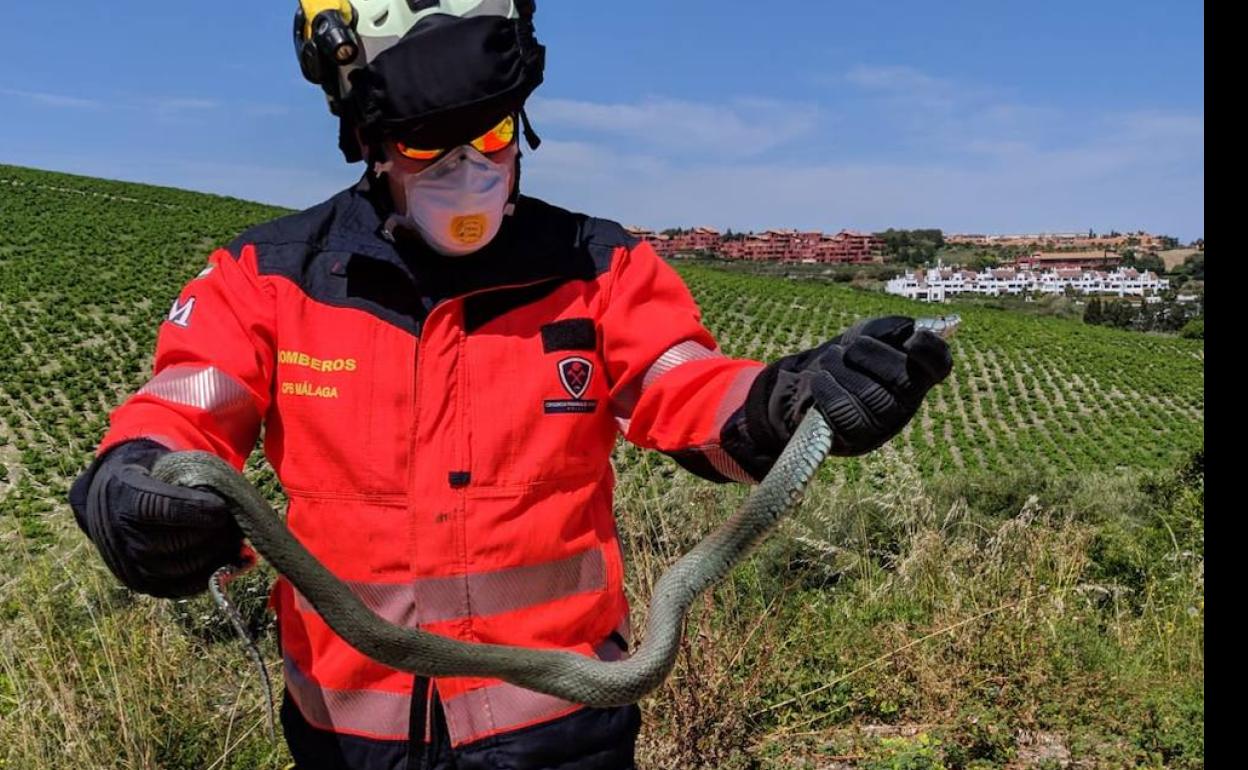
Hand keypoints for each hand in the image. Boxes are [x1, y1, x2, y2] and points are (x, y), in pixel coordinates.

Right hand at [69, 440, 243, 597]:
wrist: (115, 497)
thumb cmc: (156, 474)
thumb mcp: (168, 460)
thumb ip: (196, 475)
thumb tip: (230, 495)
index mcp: (124, 494)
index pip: (160, 507)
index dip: (196, 510)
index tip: (222, 507)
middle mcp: (120, 534)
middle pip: (177, 542)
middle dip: (215, 533)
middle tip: (237, 522)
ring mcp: (130, 563)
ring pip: (183, 566)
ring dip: (217, 553)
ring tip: (236, 537)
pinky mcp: (143, 583)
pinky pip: (181, 586)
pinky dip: (212, 574)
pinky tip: (234, 560)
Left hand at [791, 316, 952, 454]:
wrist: (819, 383)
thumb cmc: (853, 356)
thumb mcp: (870, 334)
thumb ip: (889, 329)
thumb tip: (909, 329)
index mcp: (918, 373)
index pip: (939, 365)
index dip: (931, 352)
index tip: (914, 338)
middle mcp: (907, 403)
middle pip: (902, 380)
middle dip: (871, 355)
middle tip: (852, 346)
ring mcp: (883, 425)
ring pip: (869, 396)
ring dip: (843, 368)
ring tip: (832, 357)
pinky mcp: (855, 438)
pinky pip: (843, 413)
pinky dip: (828, 388)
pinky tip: (822, 377)